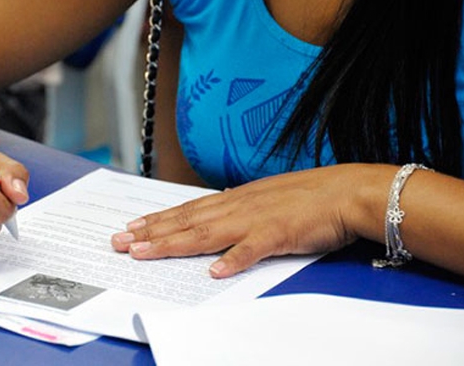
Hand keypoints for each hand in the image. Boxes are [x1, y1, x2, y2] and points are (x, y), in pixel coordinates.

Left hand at [112, 165, 375, 277]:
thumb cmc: (308, 195)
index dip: (157, 219)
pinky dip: (233, 260)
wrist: (344, 190)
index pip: (187, 209)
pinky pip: (252, 249)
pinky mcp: (279, 234)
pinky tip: (215, 272)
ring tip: (144, 252)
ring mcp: (256, 219)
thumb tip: (218, 216)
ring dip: (173, 243)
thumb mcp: (265, 198)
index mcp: (235, 199)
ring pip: (206, 233)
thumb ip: (240, 208)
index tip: (131, 227)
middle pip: (186, 221)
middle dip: (150, 233)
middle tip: (119, 242)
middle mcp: (238, 206)